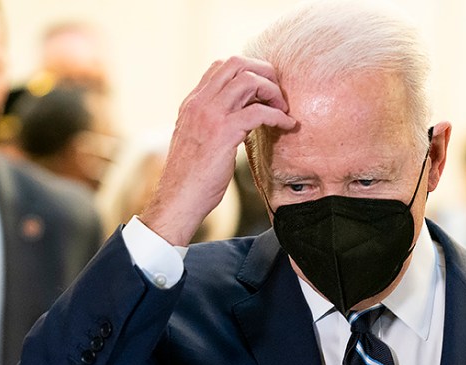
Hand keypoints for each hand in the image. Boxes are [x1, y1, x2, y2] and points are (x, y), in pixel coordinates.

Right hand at [140, 56, 295, 245]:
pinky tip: (287, 125)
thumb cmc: (191, 177)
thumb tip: (242, 119)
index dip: (248, 72)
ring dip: (272, 91)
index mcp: (192, 103)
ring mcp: (210, 115)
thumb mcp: (197, 140)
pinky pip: (259, 112)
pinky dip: (278, 115)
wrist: (178, 199)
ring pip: (249, 80)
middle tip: (278, 93)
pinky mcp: (224, 133)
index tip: (263, 91)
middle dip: (264, 72)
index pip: (221, 67)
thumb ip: (212, 123)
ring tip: (283, 108)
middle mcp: (199, 103)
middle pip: (236, 64)